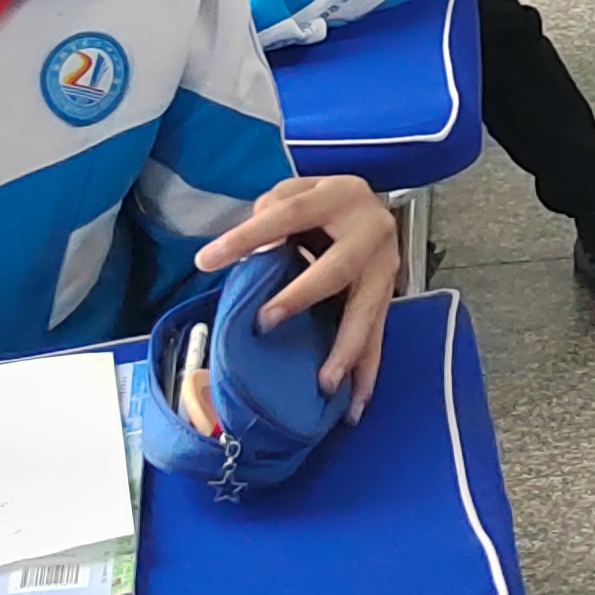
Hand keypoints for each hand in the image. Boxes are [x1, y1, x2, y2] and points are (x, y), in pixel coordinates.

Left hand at [199, 172, 398, 414]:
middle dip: (301, 296)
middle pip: (337, 268)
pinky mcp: (386, 296)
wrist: (370, 207)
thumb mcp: (297, 191)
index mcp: (340, 196)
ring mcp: (383, 268)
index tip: (207, 260)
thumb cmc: (324, 204)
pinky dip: (366, 372)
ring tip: (324, 382)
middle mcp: (370, 232)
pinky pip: (378, 337)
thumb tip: (250, 246)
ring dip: (345, 349)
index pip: (289, 215)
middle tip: (266, 322)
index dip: (248, 237)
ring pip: (366, 311)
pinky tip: (355, 403)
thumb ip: (271, 210)